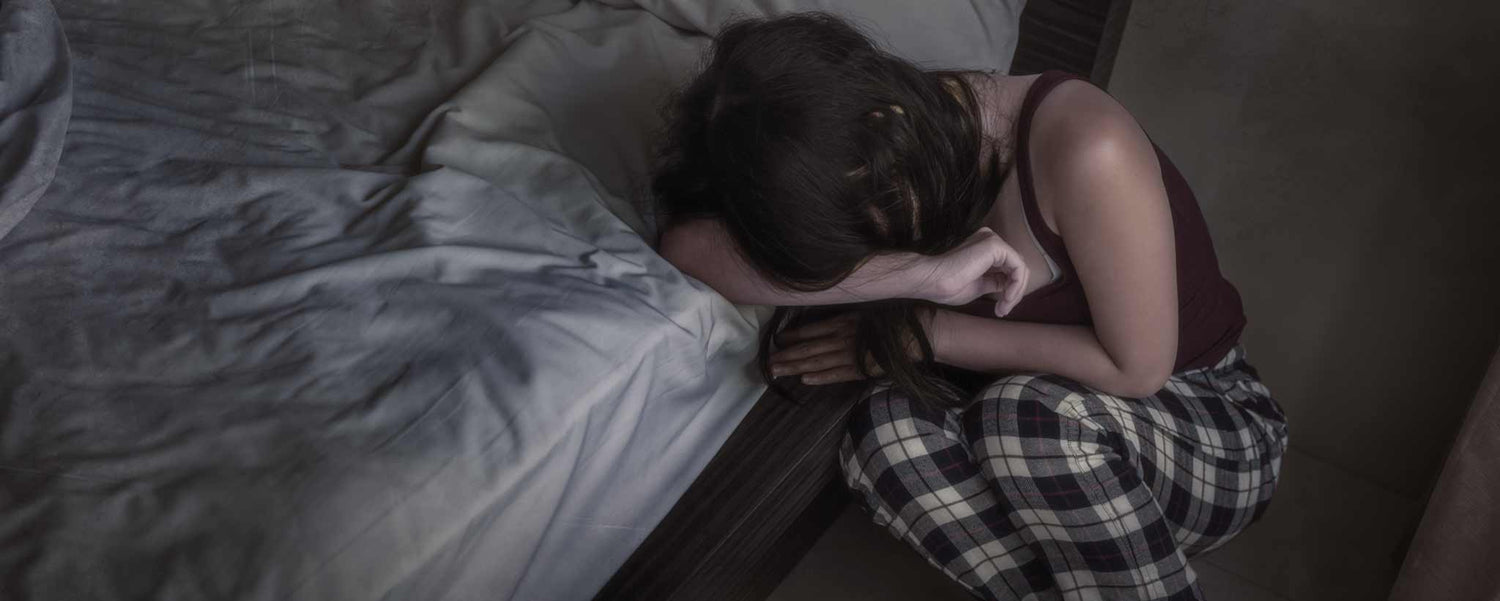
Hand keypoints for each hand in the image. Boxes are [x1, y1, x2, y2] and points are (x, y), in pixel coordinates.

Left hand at [768, 312, 929, 384]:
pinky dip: (820, 377)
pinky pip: (837, 374)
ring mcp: (852, 354)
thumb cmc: (892, 322)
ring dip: (795, 367)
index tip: (777, 341)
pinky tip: (804, 379)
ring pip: (818, 361)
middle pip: (809, 347)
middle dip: (786, 356)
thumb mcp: (865, 315)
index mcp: (844, 321)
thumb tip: (830, 326)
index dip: (793, 337)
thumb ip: (846, 321)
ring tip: (776, 372)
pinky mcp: (863, 369)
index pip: (812, 330)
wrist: (918, 333)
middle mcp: (844, 337)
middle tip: (767, 363)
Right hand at [914, 227, 1027, 316]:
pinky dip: (1016, 285)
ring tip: (1003, 307)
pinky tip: (1006, 298)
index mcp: (983, 248)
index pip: (1008, 268)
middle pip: (1016, 267)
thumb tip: (1009, 286)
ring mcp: (992, 241)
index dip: (1010, 291)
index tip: (1000, 310)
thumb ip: (995, 282)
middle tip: (1003, 311)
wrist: (931, 281)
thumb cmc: (946, 285)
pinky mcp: (995, 245)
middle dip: (1014, 292)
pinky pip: (1018, 266)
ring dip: (1016, 291)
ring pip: (1020, 267)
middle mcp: (989, 240)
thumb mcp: (979, 286)